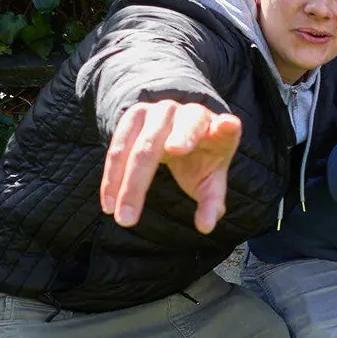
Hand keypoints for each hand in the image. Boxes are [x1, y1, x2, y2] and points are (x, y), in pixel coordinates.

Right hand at [100, 100, 241, 233]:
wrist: (180, 132)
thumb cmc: (201, 159)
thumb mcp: (211, 179)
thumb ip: (212, 201)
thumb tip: (206, 226)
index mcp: (218, 129)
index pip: (226, 127)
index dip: (225, 128)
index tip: (227, 127)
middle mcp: (188, 113)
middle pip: (160, 144)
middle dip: (142, 181)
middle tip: (133, 216)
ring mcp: (160, 111)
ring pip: (136, 148)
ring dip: (124, 185)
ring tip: (121, 218)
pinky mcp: (136, 114)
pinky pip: (118, 147)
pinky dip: (112, 178)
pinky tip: (109, 203)